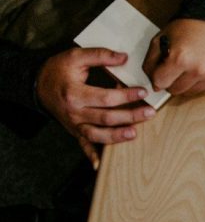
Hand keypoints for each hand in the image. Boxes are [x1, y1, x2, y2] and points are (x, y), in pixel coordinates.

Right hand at [36, 47, 155, 167]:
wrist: (38, 85)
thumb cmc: (58, 70)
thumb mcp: (75, 57)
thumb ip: (100, 55)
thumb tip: (124, 57)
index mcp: (75, 93)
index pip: (106, 98)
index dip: (126, 96)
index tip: (143, 92)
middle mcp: (75, 112)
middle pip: (106, 118)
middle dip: (131, 116)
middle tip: (150, 112)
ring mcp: (75, 125)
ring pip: (98, 135)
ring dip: (117, 137)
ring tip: (135, 133)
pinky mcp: (75, 132)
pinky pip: (84, 146)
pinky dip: (91, 156)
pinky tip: (100, 165)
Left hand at [143, 18, 204, 95]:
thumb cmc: (187, 27)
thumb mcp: (161, 37)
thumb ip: (151, 60)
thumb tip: (153, 82)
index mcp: (180, 58)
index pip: (160, 83)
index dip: (157, 77)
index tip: (160, 72)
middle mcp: (198, 70)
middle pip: (175, 90)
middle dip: (171, 81)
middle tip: (176, 67)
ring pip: (189, 92)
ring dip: (186, 82)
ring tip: (190, 66)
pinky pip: (203, 89)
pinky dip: (200, 81)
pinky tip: (203, 67)